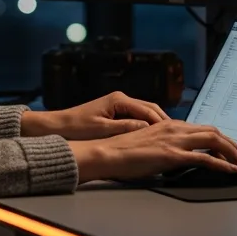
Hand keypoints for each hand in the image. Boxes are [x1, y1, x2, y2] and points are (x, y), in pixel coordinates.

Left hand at [21, 91, 168, 140]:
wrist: (58, 125)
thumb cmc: (77, 127)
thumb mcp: (102, 129)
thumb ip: (125, 127)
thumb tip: (147, 128)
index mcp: (119, 100)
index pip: (148, 110)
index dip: (162, 122)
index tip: (174, 132)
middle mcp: (120, 99)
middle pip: (150, 109)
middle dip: (163, 121)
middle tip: (178, 134)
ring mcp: (118, 105)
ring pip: (145, 113)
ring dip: (156, 123)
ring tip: (169, 136)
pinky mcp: (115, 112)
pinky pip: (136, 117)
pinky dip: (146, 125)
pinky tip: (152, 136)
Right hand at [67, 120, 236, 182]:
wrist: (107, 153)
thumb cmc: (121, 151)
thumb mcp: (147, 143)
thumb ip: (164, 145)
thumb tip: (176, 155)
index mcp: (168, 124)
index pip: (201, 128)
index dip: (219, 137)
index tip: (227, 147)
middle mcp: (174, 128)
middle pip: (213, 131)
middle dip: (231, 143)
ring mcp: (175, 140)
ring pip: (213, 140)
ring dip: (231, 151)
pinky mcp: (173, 155)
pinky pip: (205, 158)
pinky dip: (222, 164)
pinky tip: (230, 170)